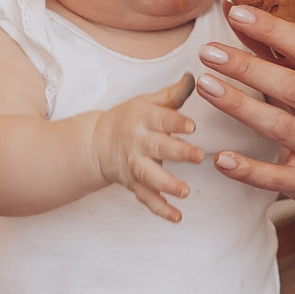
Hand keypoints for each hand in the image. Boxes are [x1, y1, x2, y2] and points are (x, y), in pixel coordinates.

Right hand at [90, 76, 203, 222]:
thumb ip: (173, 94)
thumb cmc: (130, 118)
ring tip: (185, 192)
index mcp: (143, 118)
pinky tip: (176, 217)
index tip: (192, 126)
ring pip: (149, 176)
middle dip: (178, 152)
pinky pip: (146, 198)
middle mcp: (138, 141)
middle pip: (158, 147)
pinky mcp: (133, 183)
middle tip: (198, 156)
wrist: (96, 142)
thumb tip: (197, 76)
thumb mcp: (148, 101)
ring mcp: (134, 164)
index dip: (176, 122)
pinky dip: (160, 209)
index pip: (161, 118)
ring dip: (167, 185)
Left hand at [196, 6, 294, 222]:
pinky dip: (247, 169)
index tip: (238, 13)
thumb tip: (239, 14)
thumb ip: (285, 52)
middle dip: (247, 67)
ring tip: (205, 84)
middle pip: (293, 87)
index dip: (274, 30)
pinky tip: (220, 157)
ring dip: (239, 105)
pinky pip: (275, 178)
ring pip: (280, 127)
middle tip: (209, 51)